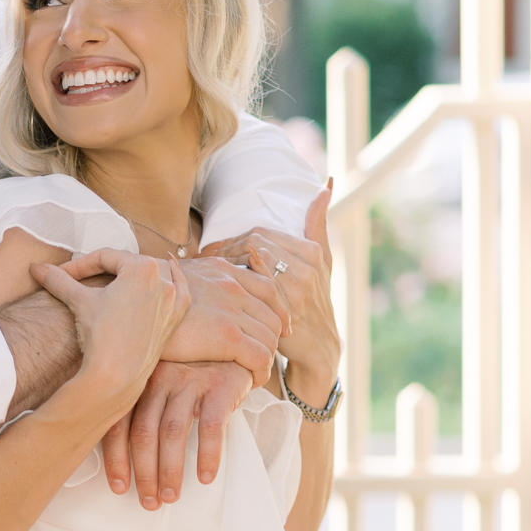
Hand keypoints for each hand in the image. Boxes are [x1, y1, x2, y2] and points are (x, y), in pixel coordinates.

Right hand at [32, 248, 189, 429]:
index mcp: (142, 267)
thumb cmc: (100, 336)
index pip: (105, 257)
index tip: (64, 275)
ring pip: (156, 273)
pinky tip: (167, 276)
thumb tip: (36, 267)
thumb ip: (58, 279)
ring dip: (138, 272)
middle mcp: (163, 279)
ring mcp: (173, 299)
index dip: (80, 265)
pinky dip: (171, 281)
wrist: (117, 376)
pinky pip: (178, 291)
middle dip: (106, 269)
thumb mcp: (78, 301)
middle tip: (84, 278)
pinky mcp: (176, 317)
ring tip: (123, 274)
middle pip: (129, 263)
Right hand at [63, 248, 281, 380]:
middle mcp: (210, 281)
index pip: (241, 272)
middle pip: (264, 296)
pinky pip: (259, 352)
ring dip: (272, 343)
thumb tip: (36, 271)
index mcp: (184, 269)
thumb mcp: (88, 298)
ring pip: (266, 324)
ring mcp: (219, 306)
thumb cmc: (96, 329)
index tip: (272, 303)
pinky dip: (263, 367)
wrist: (109, 360)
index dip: (261, 288)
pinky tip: (257, 379)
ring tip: (270, 359)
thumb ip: (72, 280)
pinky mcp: (224, 334)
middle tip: (284, 332)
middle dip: (277, 316)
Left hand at [101, 360, 254, 508]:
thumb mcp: (162, 386)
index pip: (118, 423)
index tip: (119, 487)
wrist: (234, 348)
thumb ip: (141, 411)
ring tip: (171, 496)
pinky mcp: (220, 387)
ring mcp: (190, 381)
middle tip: (149, 501)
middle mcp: (160, 378)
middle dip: (144, 472)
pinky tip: (205, 476)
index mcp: (139, 382)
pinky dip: (207, 455)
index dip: (115, 459)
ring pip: (173, 432)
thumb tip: (122, 461)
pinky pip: (210, 426)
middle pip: (143, 432)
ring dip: (170, 470)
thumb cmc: (191, 377)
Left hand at [204, 185, 339, 399]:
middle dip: (225, 250)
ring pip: (250, 263)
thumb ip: (318, 223)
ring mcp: (296, 289)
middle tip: (204, 258)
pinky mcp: (285, 311)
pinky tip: (218, 289)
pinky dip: (231, 286)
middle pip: (252, 244)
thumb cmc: (315, 299)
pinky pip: (251, 289)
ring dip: (224, 265)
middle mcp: (306, 267)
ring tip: (207, 271)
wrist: (321, 346)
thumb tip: (326, 185)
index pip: (261, 233)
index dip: (232, 240)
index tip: (214, 249)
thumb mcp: (323, 261)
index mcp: (312, 251)